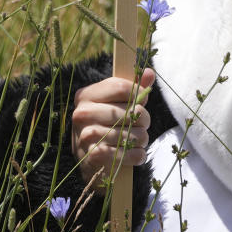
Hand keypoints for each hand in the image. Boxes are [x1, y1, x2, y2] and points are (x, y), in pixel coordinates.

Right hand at [71, 68, 154, 189]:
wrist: (87, 158)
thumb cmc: (105, 124)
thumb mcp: (114, 102)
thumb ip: (132, 86)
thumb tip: (149, 73)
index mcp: (86, 95)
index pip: (122, 87)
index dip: (139, 94)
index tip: (142, 102)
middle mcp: (83, 113)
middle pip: (131, 112)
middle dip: (145, 120)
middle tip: (143, 125)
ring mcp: (87, 135)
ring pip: (132, 134)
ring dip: (142, 139)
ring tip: (140, 140)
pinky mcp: (94, 155)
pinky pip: (128, 153)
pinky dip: (138, 155)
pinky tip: (137, 153)